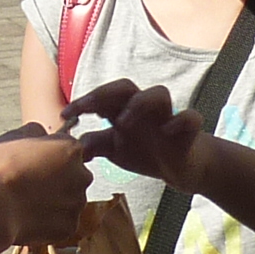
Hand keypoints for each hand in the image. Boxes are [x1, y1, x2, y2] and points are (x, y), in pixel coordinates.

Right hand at [0, 125, 90, 249]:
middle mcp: (82, 175)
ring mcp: (77, 203)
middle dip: (59, 181)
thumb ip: (35, 132)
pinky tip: (30, 218)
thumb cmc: (0, 168)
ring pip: (70, 202)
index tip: (36, 164)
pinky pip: (62, 224)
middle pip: (75, 177)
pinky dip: (49, 223)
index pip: (70, 150)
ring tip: (28, 203)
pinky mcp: (69, 227)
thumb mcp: (14, 137)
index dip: (51, 158)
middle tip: (32, 185)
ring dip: (55, 202)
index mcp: (72, 149)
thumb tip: (41, 132)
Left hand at [66, 78, 208, 190]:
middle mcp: (144, 109)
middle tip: (88, 110)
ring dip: (139, 103)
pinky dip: (180, 121)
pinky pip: (190, 117)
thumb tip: (67, 146)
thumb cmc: (145, 151)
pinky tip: (167, 133)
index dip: (82, 102)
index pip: (101, 96)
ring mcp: (167, 117)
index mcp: (123, 111)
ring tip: (124, 124)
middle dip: (104, 93)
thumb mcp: (114, 149)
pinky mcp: (189, 130)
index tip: (64, 115)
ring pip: (159, 93)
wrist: (182, 168)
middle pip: (125, 85)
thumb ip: (92, 144)